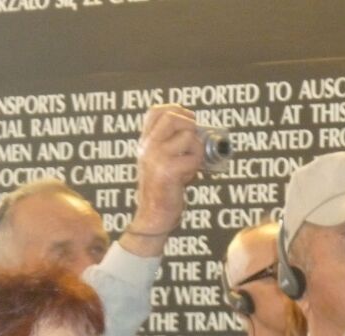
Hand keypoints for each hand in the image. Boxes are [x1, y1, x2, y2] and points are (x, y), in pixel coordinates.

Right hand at [120, 103, 202, 256]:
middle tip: (195, 140)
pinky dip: (197, 166)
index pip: (156, 111)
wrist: (152, 217)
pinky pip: (194, 157)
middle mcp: (147, 147)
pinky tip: (188, 177)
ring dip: (197, 150)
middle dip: (191, 125)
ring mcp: (156, 157)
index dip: (176, 110)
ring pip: (188, 135)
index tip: (188, 121)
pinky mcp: (168, 171)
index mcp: (144, 143)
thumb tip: (199, 131)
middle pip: (173, 116)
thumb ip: (172, 145)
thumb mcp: (160, 163)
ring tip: (189, 165)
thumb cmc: (162, 191)